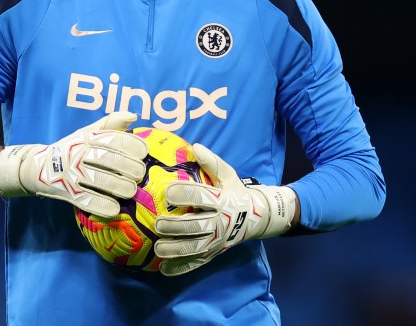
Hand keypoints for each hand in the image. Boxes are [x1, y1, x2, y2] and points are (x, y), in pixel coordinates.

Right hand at [0, 112, 147, 217]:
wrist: (41, 168)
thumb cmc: (74, 148)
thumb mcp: (89, 132)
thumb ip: (111, 123)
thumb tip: (133, 115)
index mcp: (88, 138)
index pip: (113, 139)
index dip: (131, 145)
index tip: (144, 152)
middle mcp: (79, 153)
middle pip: (108, 159)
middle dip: (129, 167)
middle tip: (140, 174)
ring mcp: (72, 174)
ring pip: (99, 180)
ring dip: (119, 186)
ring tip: (131, 191)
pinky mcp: (68, 193)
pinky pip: (87, 201)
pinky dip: (102, 205)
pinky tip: (115, 208)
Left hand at [154, 143, 296, 276]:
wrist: (257, 217)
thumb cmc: (236, 193)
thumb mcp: (229, 175)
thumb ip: (212, 162)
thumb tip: (195, 146)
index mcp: (222, 201)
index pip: (200, 197)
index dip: (183, 194)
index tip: (167, 193)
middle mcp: (220, 222)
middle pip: (196, 226)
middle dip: (175, 226)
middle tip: (158, 224)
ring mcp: (218, 241)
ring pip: (195, 248)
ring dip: (175, 250)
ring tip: (157, 248)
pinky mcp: (214, 253)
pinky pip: (197, 263)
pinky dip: (180, 268)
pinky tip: (164, 269)